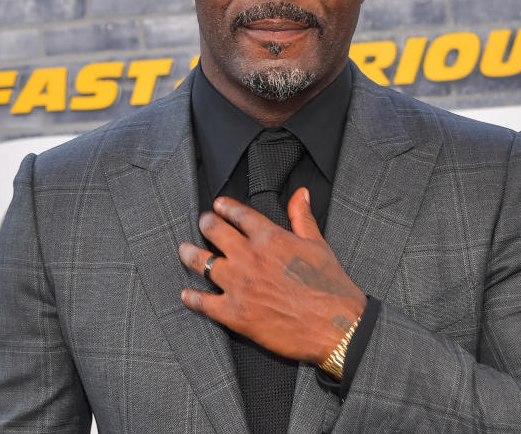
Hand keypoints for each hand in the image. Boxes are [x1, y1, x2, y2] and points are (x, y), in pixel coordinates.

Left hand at [178, 188, 366, 363]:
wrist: (336, 327)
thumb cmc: (330, 286)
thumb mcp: (318, 244)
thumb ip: (302, 217)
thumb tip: (300, 194)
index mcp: (270, 237)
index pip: (239, 214)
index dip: (226, 207)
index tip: (218, 205)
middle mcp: (249, 257)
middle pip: (215, 232)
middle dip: (206, 224)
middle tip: (203, 222)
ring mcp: (239, 285)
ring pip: (203, 263)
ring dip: (190, 254)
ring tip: (185, 250)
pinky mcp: (235, 314)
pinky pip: (204, 303)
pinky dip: (192, 298)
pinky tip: (187, 295)